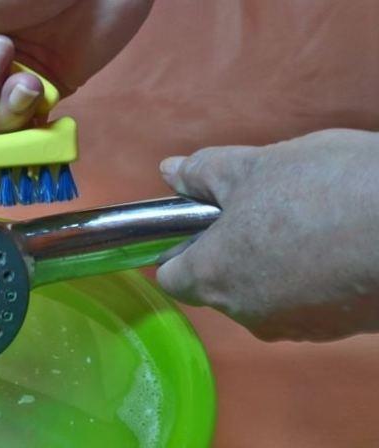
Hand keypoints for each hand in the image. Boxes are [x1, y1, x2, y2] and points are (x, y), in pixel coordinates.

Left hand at [157, 129, 378, 341]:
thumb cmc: (321, 188)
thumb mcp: (253, 166)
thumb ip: (203, 173)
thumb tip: (169, 172)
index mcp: (214, 277)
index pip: (173, 277)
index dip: (180, 248)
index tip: (200, 223)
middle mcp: (248, 314)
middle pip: (221, 285)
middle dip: (232, 249)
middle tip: (263, 206)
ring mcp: (297, 327)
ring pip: (266, 294)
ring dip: (274, 262)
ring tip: (308, 218)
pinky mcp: (339, 329)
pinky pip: (309, 302)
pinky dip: (312, 277)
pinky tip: (338, 242)